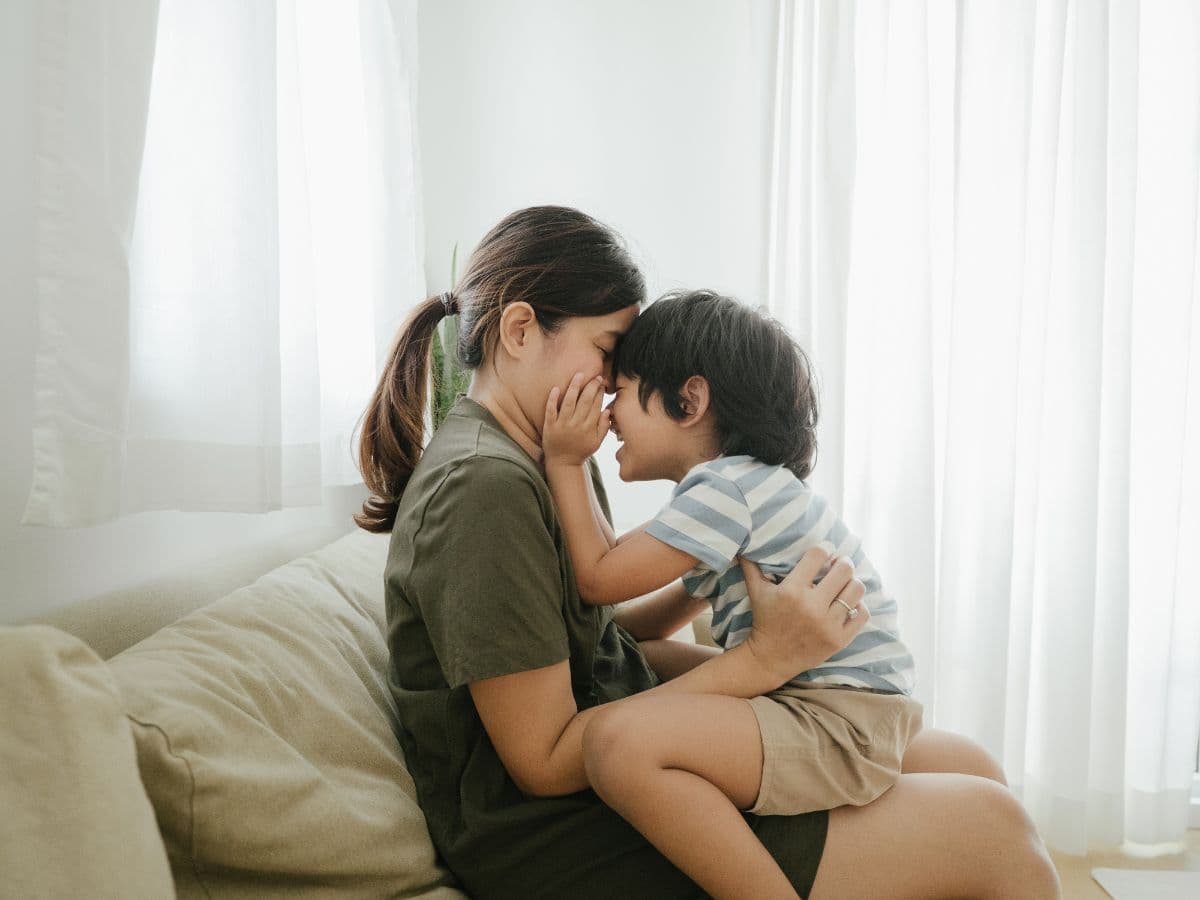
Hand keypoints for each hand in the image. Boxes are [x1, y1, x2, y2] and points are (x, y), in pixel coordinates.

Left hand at [543, 373, 609, 465]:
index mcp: (589, 428)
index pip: (595, 405)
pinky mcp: (550, 426)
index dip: (599, 392)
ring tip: (579, 375)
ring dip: (574, 387)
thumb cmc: (581, 451)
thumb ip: (603, 427)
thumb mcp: (596, 442)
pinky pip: (551, 410)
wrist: (563, 464)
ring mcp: (562, 425)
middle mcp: (576, 425)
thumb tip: (607, 411)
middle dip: (590, 387)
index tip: (601, 382)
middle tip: (594, 376)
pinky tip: (557, 388)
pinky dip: (553, 399)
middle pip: (584, 401)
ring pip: (568, 402)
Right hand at [739, 546, 867, 688]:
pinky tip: (849, 603)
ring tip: (846, 583)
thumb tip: (741, 546)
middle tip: (840, 564)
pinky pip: (862, 614)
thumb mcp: (756, 592)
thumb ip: (751, 566)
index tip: (826, 550)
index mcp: (791, 590)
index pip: (818, 555)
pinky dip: (859, 606)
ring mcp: (827, 624)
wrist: (769, 659)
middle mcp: (811, 606)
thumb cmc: (764, 620)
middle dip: (844, 562)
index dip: (825, 547)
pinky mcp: (839, 640)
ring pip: (856, 590)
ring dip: (853, 582)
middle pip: (843, 570)